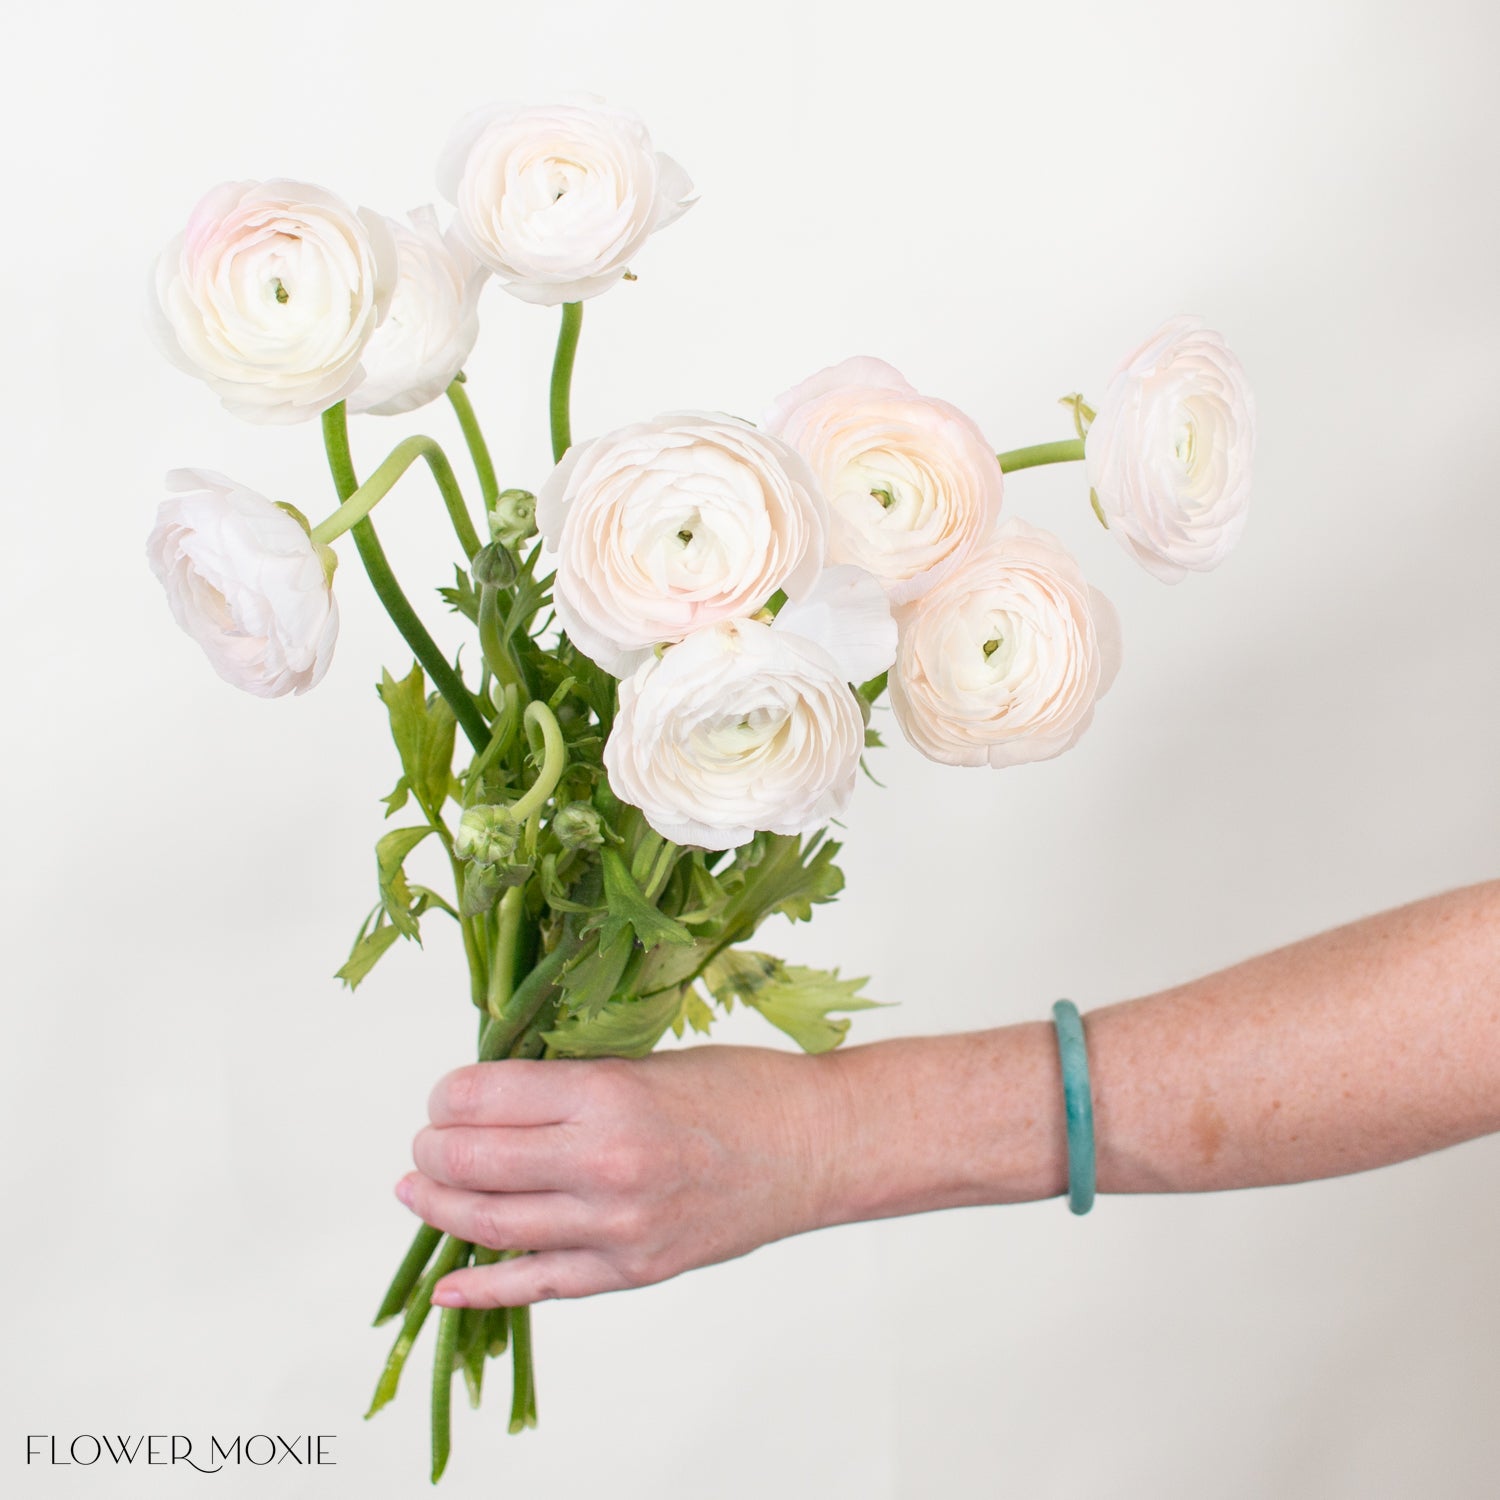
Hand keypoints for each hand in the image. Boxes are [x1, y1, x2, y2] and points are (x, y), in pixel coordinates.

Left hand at [399, 1045, 847, 1305]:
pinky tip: (446, 1284)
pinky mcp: (631, 1271)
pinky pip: (538, 1285)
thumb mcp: (646, 1060)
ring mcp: (616, 1227)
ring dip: (439, 1205)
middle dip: (432, 1148)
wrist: (815, 1147)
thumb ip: (570, 1082)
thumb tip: (490, 1096)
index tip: (445, 1094)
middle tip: (428, 1139)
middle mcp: (603, 1163)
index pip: (482, 1097)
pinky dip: (483, 1288)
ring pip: (490, 1223)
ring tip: (419, 1190)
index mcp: (607, 1093)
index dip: (447, 1094)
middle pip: (472, 1161)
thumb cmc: (740, 1088)